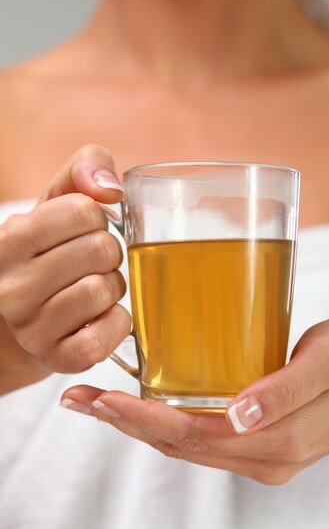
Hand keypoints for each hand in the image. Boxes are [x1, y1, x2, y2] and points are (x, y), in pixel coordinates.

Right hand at [0, 145, 130, 385]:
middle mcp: (12, 286)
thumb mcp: (52, 203)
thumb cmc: (45, 252)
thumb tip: (111, 189)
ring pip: (105, 290)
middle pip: (101, 250)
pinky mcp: (59, 358)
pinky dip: (118, 321)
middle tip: (91, 263)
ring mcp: (32, 328)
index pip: (83, 210)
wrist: (17, 321)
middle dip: (108, 252)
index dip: (96, 217)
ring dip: (112, 286)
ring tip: (92, 289)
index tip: (84, 230)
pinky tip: (100, 316)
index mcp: (11, 240)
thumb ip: (81, 170)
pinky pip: (111, 331)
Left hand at [60, 314, 328, 483]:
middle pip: (181, 445)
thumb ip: (289, 388)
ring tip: (96, 403)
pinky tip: (144, 407)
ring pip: (187, 447)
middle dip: (125, 423)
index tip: (100, 399)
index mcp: (280, 440)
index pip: (195, 435)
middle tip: (79, 398)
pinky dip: (165, 424)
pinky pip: (203, 440)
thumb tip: (240, 414)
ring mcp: (261, 456)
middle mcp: (265, 458)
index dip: (142, 420)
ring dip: (138, 426)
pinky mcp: (260, 445)